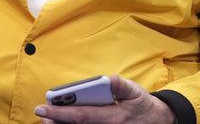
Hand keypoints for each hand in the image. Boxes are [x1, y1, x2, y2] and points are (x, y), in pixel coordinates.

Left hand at [35, 75, 174, 123]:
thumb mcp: (136, 91)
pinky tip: (63, 121)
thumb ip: (121, 86)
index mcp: (113, 117)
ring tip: (48, 118)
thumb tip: (109, 79)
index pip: (82, 115)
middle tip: (41, 113)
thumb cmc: (142, 105)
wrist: (158, 122)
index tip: (42, 106)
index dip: (60, 112)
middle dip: (56, 121)